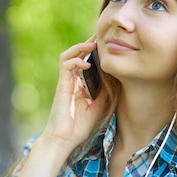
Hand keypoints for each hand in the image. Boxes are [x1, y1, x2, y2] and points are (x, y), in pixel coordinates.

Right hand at [41, 37, 107, 151]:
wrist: (64, 140)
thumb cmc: (79, 128)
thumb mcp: (98, 108)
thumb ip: (104, 94)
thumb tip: (115, 80)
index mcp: (79, 86)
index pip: (86, 63)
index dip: (94, 53)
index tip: (107, 46)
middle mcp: (71, 82)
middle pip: (76, 56)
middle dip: (87, 44)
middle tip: (100, 36)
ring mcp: (65, 83)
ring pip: (68, 56)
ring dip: (79, 47)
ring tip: (92, 44)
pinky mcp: (61, 86)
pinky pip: (66, 66)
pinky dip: (76, 61)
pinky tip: (87, 62)